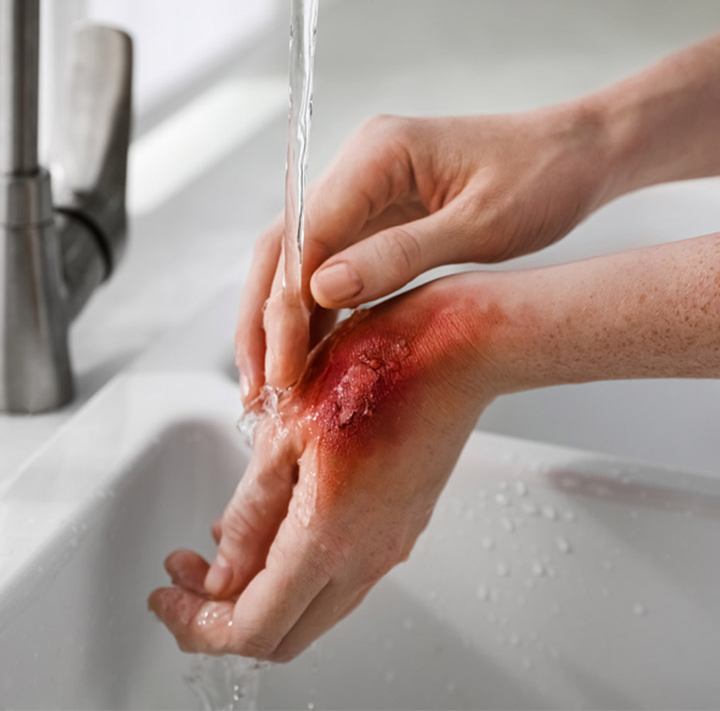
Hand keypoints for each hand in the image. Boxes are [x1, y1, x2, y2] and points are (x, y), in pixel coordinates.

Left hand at [149, 275, 497, 660]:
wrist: (459, 349)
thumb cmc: (379, 369)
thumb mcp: (288, 431)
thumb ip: (252, 511)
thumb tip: (223, 566)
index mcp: (330, 538)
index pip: (251, 628)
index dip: (197, 624)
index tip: (167, 596)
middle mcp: (366, 556)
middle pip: (283, 634)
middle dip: (222, 616)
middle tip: (187, 577)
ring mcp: (390, 543)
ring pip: (314, 609)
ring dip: (261, 594)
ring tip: (221, 548)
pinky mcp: (402, 523)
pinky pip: (343, 575)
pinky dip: (298, 571)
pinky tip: (275, 527)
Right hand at [237, 102, 612, 398]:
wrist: (576, 156)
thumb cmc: (543, 179)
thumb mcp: (478, 226)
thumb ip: (398, 256)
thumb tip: (321, 291)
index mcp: (379, 153)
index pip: (306, 235)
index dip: (285, 307)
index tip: (283, 368)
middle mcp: (360, 168)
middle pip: (284, 246)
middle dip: (265, 318)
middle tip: (260, 388)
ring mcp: (366, 192)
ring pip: (300, 260)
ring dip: (281, 321)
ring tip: (273, 385)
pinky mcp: (379, 217)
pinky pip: (333, 266)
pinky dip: (316, 313)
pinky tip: (310, 355)